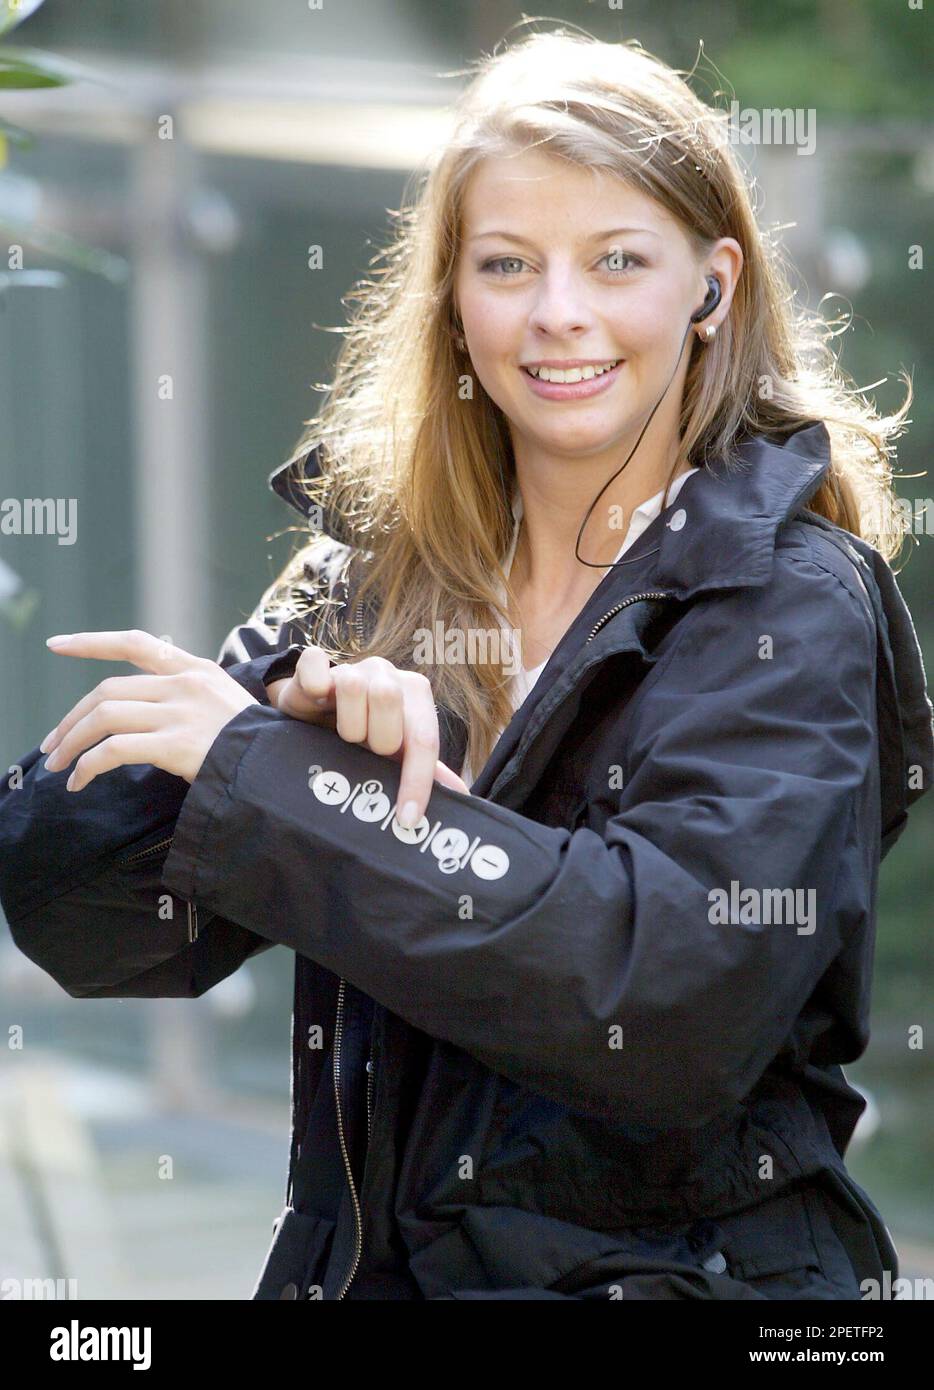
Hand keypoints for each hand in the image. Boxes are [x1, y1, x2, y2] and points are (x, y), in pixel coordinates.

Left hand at [39, 629, 258, 789]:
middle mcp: (185, 684)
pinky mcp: (175, 744)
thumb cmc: (254, 746)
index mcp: (197, 670)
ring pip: (104, 716)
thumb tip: (144, 710)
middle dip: (71, 718)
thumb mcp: (226, 706)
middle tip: (53, 744)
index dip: (92, 642)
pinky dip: (88, 766)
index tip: (57, 645)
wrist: (281, 769)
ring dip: (72, 742)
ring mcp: (180, 713)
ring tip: (58, 766)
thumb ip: (189, 699)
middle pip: (107, 690)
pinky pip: (113, 750)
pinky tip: (80, 782)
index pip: (137, 643)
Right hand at [266, 645, 468, 827]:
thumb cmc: (361, 733)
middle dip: (375, 739)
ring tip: (342, 734)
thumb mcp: (393, 753)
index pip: (423, 737)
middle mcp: (387, 675)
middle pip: (387, 700)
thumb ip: (423, 769)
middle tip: (365, 749)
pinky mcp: (314, 662)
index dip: (416, 780)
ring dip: (345, 722)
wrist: (314, 711)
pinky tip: (317, 697)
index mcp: (414, 695)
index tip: (406, 817)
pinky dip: (315, 682)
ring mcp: (352, 665)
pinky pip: (314, 662)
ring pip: (353, 687)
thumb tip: (459, 795)